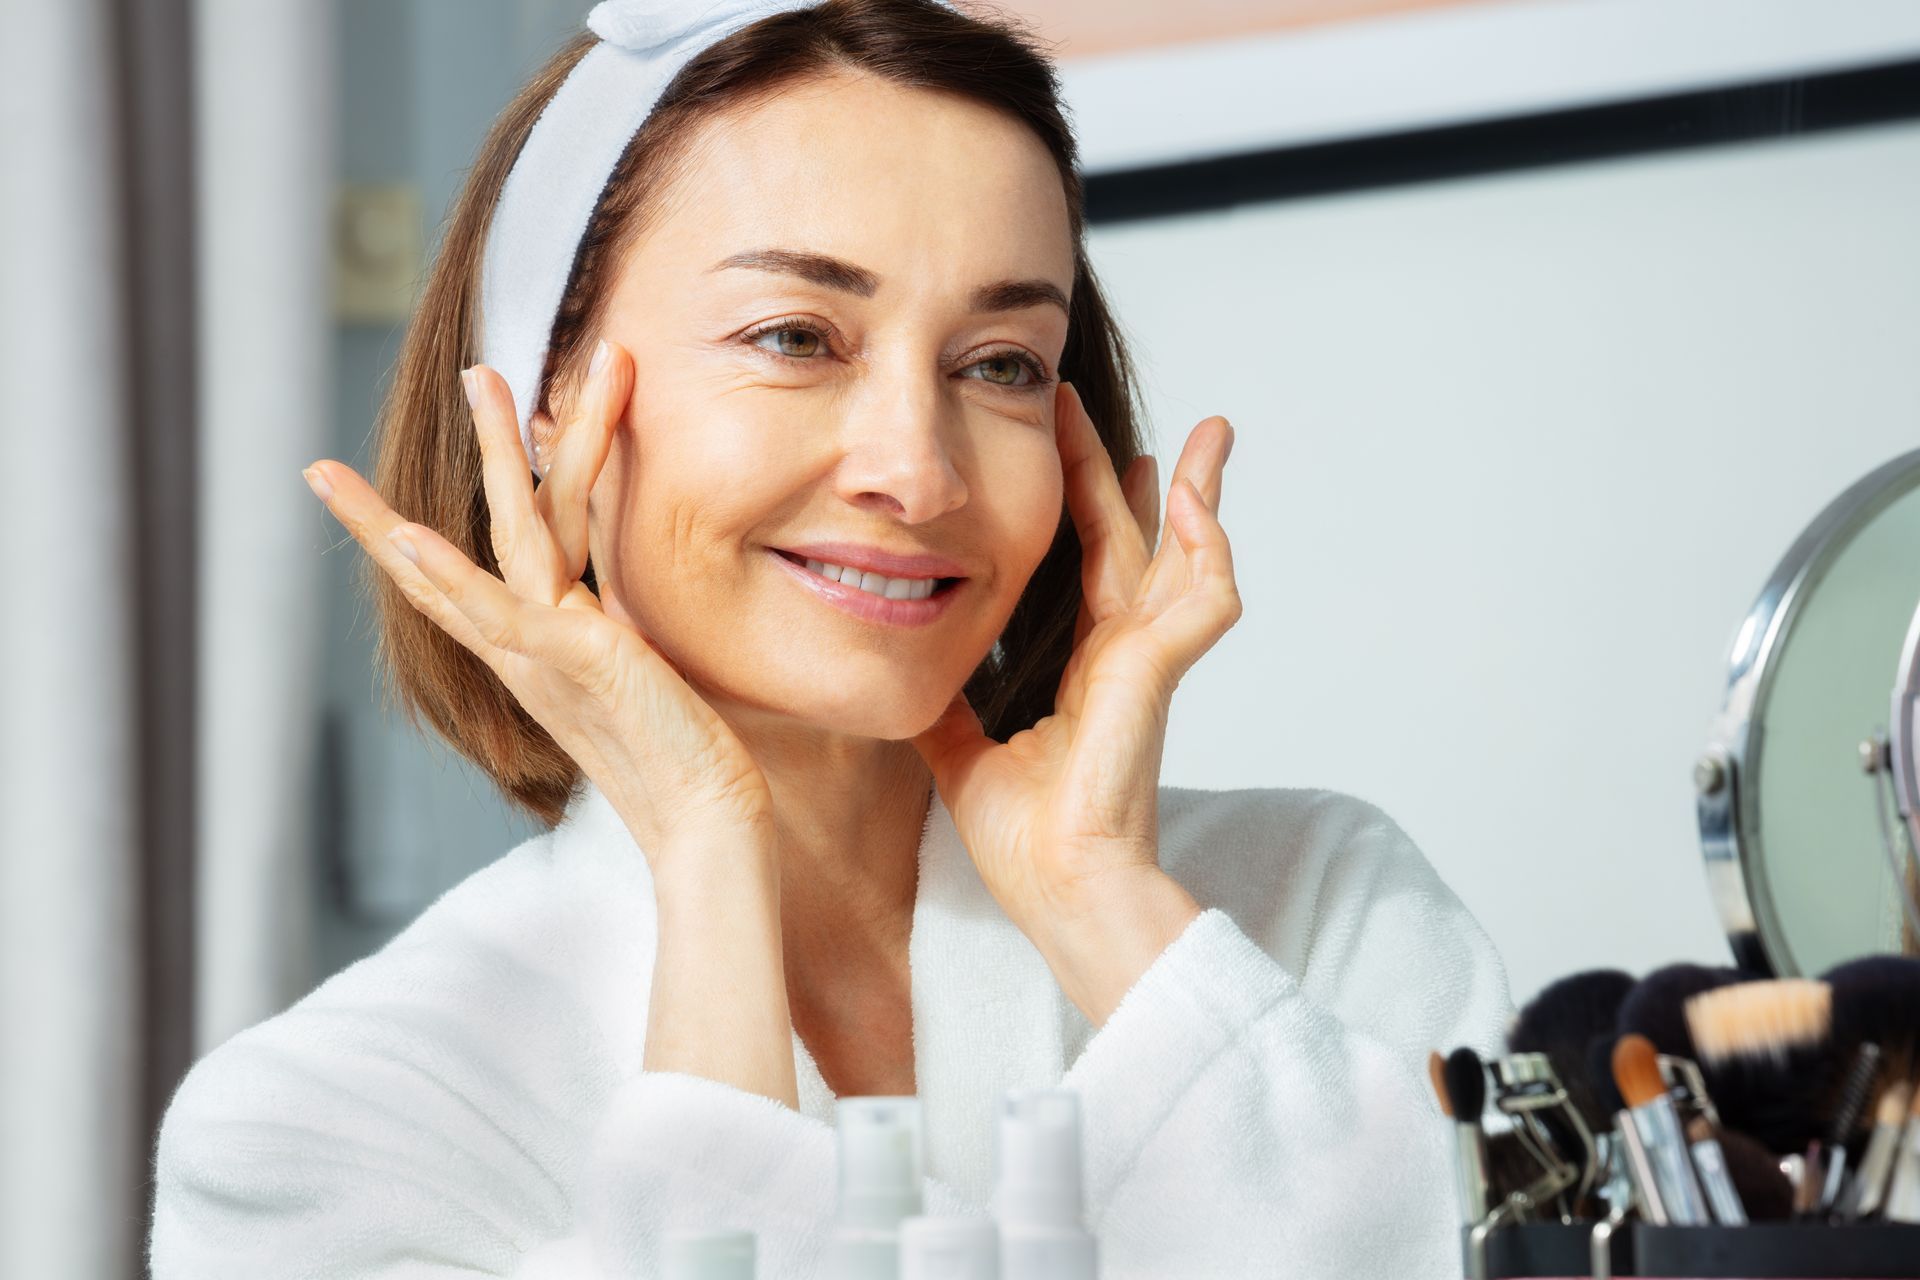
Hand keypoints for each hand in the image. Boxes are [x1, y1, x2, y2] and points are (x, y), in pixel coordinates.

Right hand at [301, 343, 776, 866]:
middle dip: (480, 448)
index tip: (454, 446)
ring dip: (495, 451)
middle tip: (470, 368)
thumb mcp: (645, 682)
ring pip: (507, 532)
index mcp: (547, 644)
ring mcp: (543, 651)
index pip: (497, 557)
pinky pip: (498, 608)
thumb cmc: (683, 763)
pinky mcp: (569, 663)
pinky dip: (446, 574)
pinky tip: (409, 534)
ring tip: (484, 374)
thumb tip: (627, 607)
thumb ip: (621, 639)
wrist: (703, 823)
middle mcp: (532, 643)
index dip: (466, 505)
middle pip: (490, 527)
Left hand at [911, 380, 1239, 1011]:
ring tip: (1212, 432)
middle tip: (1117, 409)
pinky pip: (1203, 600)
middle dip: (1131, 471)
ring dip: (1198, 492)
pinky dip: (1207, 549)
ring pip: (1185, 556)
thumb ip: (948, 705)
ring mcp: (1147, 663)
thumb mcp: (962, 750)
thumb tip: (912, 668)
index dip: (1080, 501)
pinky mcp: (1158, 675)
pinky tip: (1197, 503)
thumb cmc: (1027, 842)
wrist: (1060, 891)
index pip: (1086, 564)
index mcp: (1085, 668)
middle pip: (1134, 540)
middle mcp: (1122, 656)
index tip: (1071, 444)